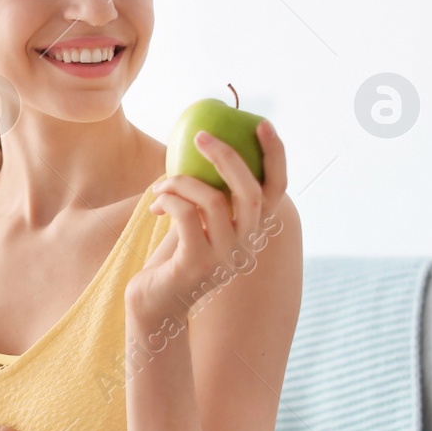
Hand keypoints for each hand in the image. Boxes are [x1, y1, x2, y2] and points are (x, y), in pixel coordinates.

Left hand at [129, 120, 289, 318]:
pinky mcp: (195, 265)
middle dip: (227, 157)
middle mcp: (244, 246)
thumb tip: (202, 150)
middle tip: (201, 136)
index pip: (277, 191)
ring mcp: (223, 258)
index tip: (262, 124)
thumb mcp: (196, 226)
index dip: (275, 156)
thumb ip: (207, 200)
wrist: (154, 306)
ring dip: (182, 182)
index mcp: (250, 233)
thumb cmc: (173, 260)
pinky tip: (156, 205)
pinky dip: (170, 201)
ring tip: (161, 185)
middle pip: (251, 192)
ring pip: (214, 202)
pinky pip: (186, 217)